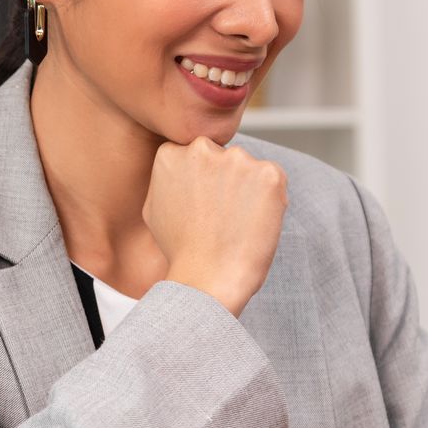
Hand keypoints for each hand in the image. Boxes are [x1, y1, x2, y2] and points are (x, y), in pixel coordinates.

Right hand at [142, 136, 286, 317]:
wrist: (208, 279)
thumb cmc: (180, 251)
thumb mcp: (154, 209)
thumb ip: (166, 180)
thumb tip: (177, 171)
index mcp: (171, 153)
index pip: (197, 156)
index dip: (204, 183)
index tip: (204, 206)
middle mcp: (203, 148)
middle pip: (224, 158)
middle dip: (227, 181)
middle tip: (222, 217)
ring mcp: (238, 159)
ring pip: (249, 169)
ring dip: (249, 190)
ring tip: (237, 224)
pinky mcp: (269, 174)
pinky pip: (273, 181)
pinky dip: (270, 200)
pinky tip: (254, 224)